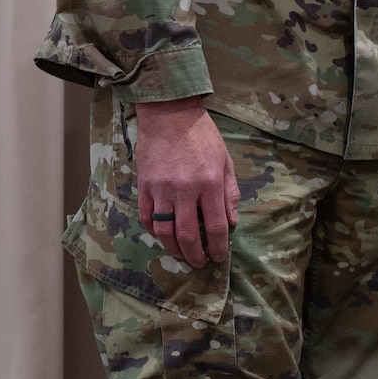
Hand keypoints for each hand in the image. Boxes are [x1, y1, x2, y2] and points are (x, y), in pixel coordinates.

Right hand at [133, 97, 238, 267]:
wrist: (170, 115)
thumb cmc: (203, 136)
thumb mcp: (225, 160)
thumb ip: (230, 192)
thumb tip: (233, 222)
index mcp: (210, 183)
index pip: (215, 225)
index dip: (218, 246)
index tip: (219, 257)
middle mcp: (185, 190)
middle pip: (188, 235)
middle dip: (195, 254)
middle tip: (199, 263)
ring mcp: (162, 189)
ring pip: (164, 231)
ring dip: (173, 249)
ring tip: (182, 256)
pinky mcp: (144, 187)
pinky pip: (147, 217)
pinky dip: (154, 232)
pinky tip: (163, 237)